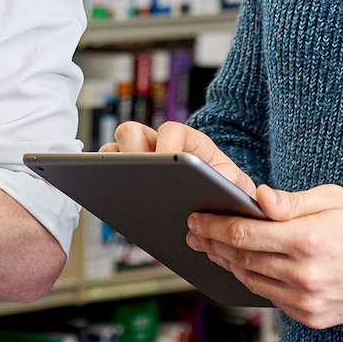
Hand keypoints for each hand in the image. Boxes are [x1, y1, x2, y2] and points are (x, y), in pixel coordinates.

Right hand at [104, 120, 254, 196]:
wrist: (222, 211)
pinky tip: (117, 206)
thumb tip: (221, 182)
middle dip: (131, 151)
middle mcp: (159, 146)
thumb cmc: (228, 192)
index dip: (165, 146)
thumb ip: (231, 180)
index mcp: (187, 142)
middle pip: (130, 132)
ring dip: (114, 167)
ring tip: (122, 190)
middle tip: (140, 175)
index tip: (167, 163)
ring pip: (113, 152)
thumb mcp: (235, 184)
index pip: (170, 130)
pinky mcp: (129, 183)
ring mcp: (142, 163)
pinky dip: (107, 186)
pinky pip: (108, 177)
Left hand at [188, 184, 342, 328]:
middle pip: (242, 260)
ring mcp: (308, 301)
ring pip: (252, 281)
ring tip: (212, 248)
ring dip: (227, 264)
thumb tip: (258, 198)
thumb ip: (291, 202)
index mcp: (309, 240)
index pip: (245, 234)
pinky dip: (252, 282)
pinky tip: (241, 268)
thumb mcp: (332, 199)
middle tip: (194, 232)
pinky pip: (270, 299)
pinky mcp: (311, 317)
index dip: (215, 226)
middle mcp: (306, 275)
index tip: (197, 218)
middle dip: (213, 244)